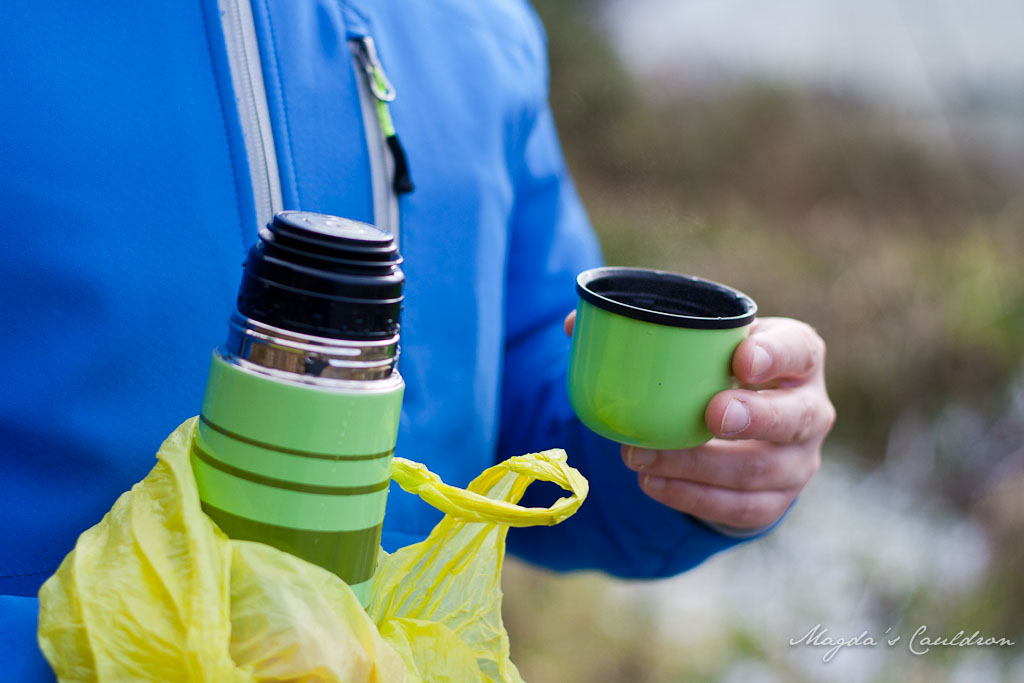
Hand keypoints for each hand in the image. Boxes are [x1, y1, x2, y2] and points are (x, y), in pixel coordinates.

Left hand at [564, 313, 833, 530]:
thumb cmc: (712, 373)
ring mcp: (797, 461)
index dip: (776, 355)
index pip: (798, 349)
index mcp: (796, 356)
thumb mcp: (695, 345)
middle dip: (754, 417)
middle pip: (795, 417)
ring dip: (698, 465)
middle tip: (709, 415)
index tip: (740, 358)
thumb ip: (644, 329)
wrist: (733, 434)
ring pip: (760, 469)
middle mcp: (809, 409)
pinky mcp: (775, 501)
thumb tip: (574, 322)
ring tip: (641, 456)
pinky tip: (653, 484)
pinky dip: (692, 498)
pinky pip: (740, 508)